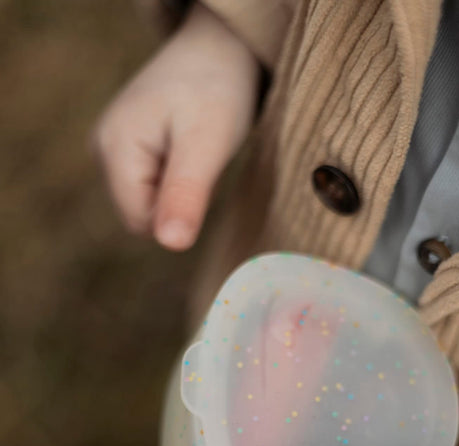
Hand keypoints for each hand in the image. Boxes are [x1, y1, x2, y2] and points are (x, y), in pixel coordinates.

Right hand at [93, 3, 259, 249]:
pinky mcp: (125, 150)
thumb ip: (186, 195)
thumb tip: (170, 245)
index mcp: (113, 149)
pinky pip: (152, 187)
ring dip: (179, 190)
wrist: (218, 48)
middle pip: (142, 216)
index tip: (199, 172)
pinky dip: (176, 178)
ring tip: (194, 148)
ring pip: (148, 204)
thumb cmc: (217, 90)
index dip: (178, 212)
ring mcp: (110, 149)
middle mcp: (101, 149)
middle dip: (177, 201)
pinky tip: (186, 147)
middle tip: (199, 157)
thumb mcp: (207, 144)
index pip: (141, 224)